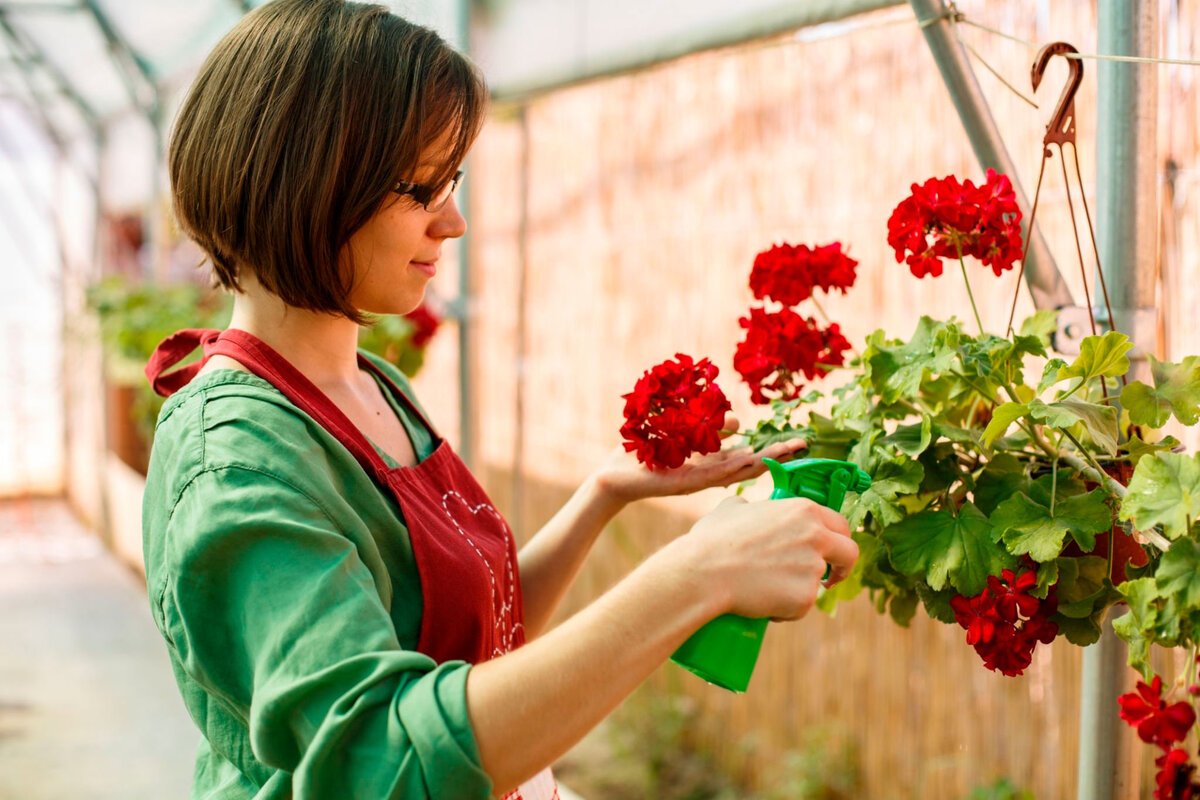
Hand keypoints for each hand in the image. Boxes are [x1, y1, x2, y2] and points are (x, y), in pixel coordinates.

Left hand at [592, 414, 808, 504]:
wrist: (617, 475)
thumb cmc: (648, 453)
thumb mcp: (685, 430)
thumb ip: (712, 424)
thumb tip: (739, 421)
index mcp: (712, 460)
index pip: (749, 453)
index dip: (773, 447)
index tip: (798, 439)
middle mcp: (711, 472)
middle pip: (752, 463)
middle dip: (778, 454)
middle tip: (804, 445)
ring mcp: (701, 479)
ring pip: (740, 470)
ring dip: (764, 459)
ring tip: (789, 451)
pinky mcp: (686, 482)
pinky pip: (715, 473)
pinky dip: (734, 466)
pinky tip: (752, 460)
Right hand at [662, 494, 857, 621]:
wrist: (703, 573)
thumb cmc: (712, 541)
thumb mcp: (732, 510)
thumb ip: (748, 506)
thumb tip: (746, 507)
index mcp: (804, 510)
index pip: (840, 524)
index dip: (837, 540)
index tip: (829, 553)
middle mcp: (816, 535)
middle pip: (849, 554)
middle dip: (842, 568)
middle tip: (827, 580)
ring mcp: (812, 568)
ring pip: (818, 584)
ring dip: (800, 591)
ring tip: (765, 591)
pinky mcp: (805, 598)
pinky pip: (801, 608)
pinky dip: (785, 611)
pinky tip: (762, 604)